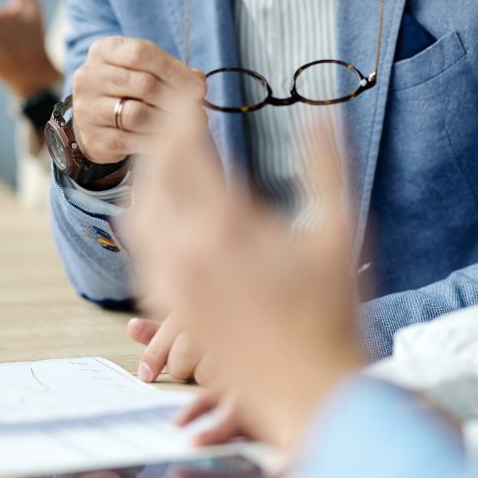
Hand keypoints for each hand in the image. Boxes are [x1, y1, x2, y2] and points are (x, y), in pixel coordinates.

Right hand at [69, 36, 206, 164]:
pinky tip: (169, 141)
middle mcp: (89, 76)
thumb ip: (173, 72)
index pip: (140, 53)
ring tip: (187, 127)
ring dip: (168, 122)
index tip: (199, 88)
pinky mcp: (92, 137)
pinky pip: (130, 140)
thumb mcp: (145, 71)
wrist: (95, 122)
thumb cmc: (128, 90)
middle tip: (198, 111)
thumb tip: (199, 82)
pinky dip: (154, 141)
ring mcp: (87, 107)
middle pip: (142, 84)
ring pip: (137, 114)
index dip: (174, 71)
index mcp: (103, 50)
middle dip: (176, 98)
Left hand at [124, 112, 364, 449]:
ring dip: (147, 175)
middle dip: (160, 135)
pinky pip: (141, 250)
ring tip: (165, 155)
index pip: (185, 148)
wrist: (311, 391)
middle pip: (151, 175)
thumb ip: (326, 164)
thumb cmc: (334, 312)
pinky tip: (165, 211)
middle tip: (176, 112)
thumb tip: (322, 112)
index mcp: (226, 225)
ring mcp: (171, 281)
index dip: (183, 110)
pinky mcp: (170, 306)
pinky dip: (147, 216)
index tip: (191, 87)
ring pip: (137, 213)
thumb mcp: (340, 229)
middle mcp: (186, 251)